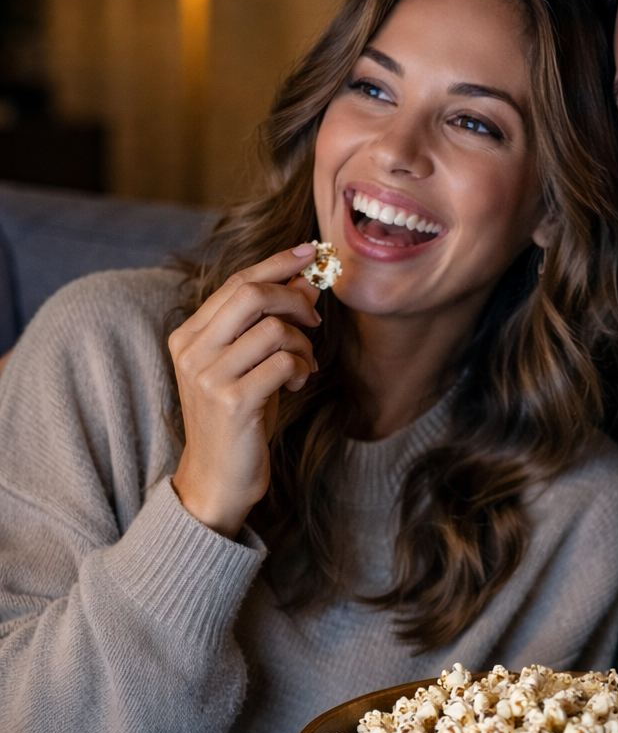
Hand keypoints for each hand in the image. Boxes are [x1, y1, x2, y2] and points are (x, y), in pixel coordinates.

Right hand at [169, 246, 321, 537]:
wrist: (217, 480)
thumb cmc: (238, 421)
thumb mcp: (250, 365)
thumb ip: (269, 323)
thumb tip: (306, 280)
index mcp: (188, 336)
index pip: (235, 282)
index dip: (277, 263)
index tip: (311, 253)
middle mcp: (191, 352)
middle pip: (251, 294)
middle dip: (294, 299)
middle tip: (314, 318)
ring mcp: (208, 377)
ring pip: (272, 328)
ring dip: (301, 342)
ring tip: (304, 365)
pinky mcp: (232, 402)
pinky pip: (283, 362)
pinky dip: (301, 367)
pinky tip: (298, 382)